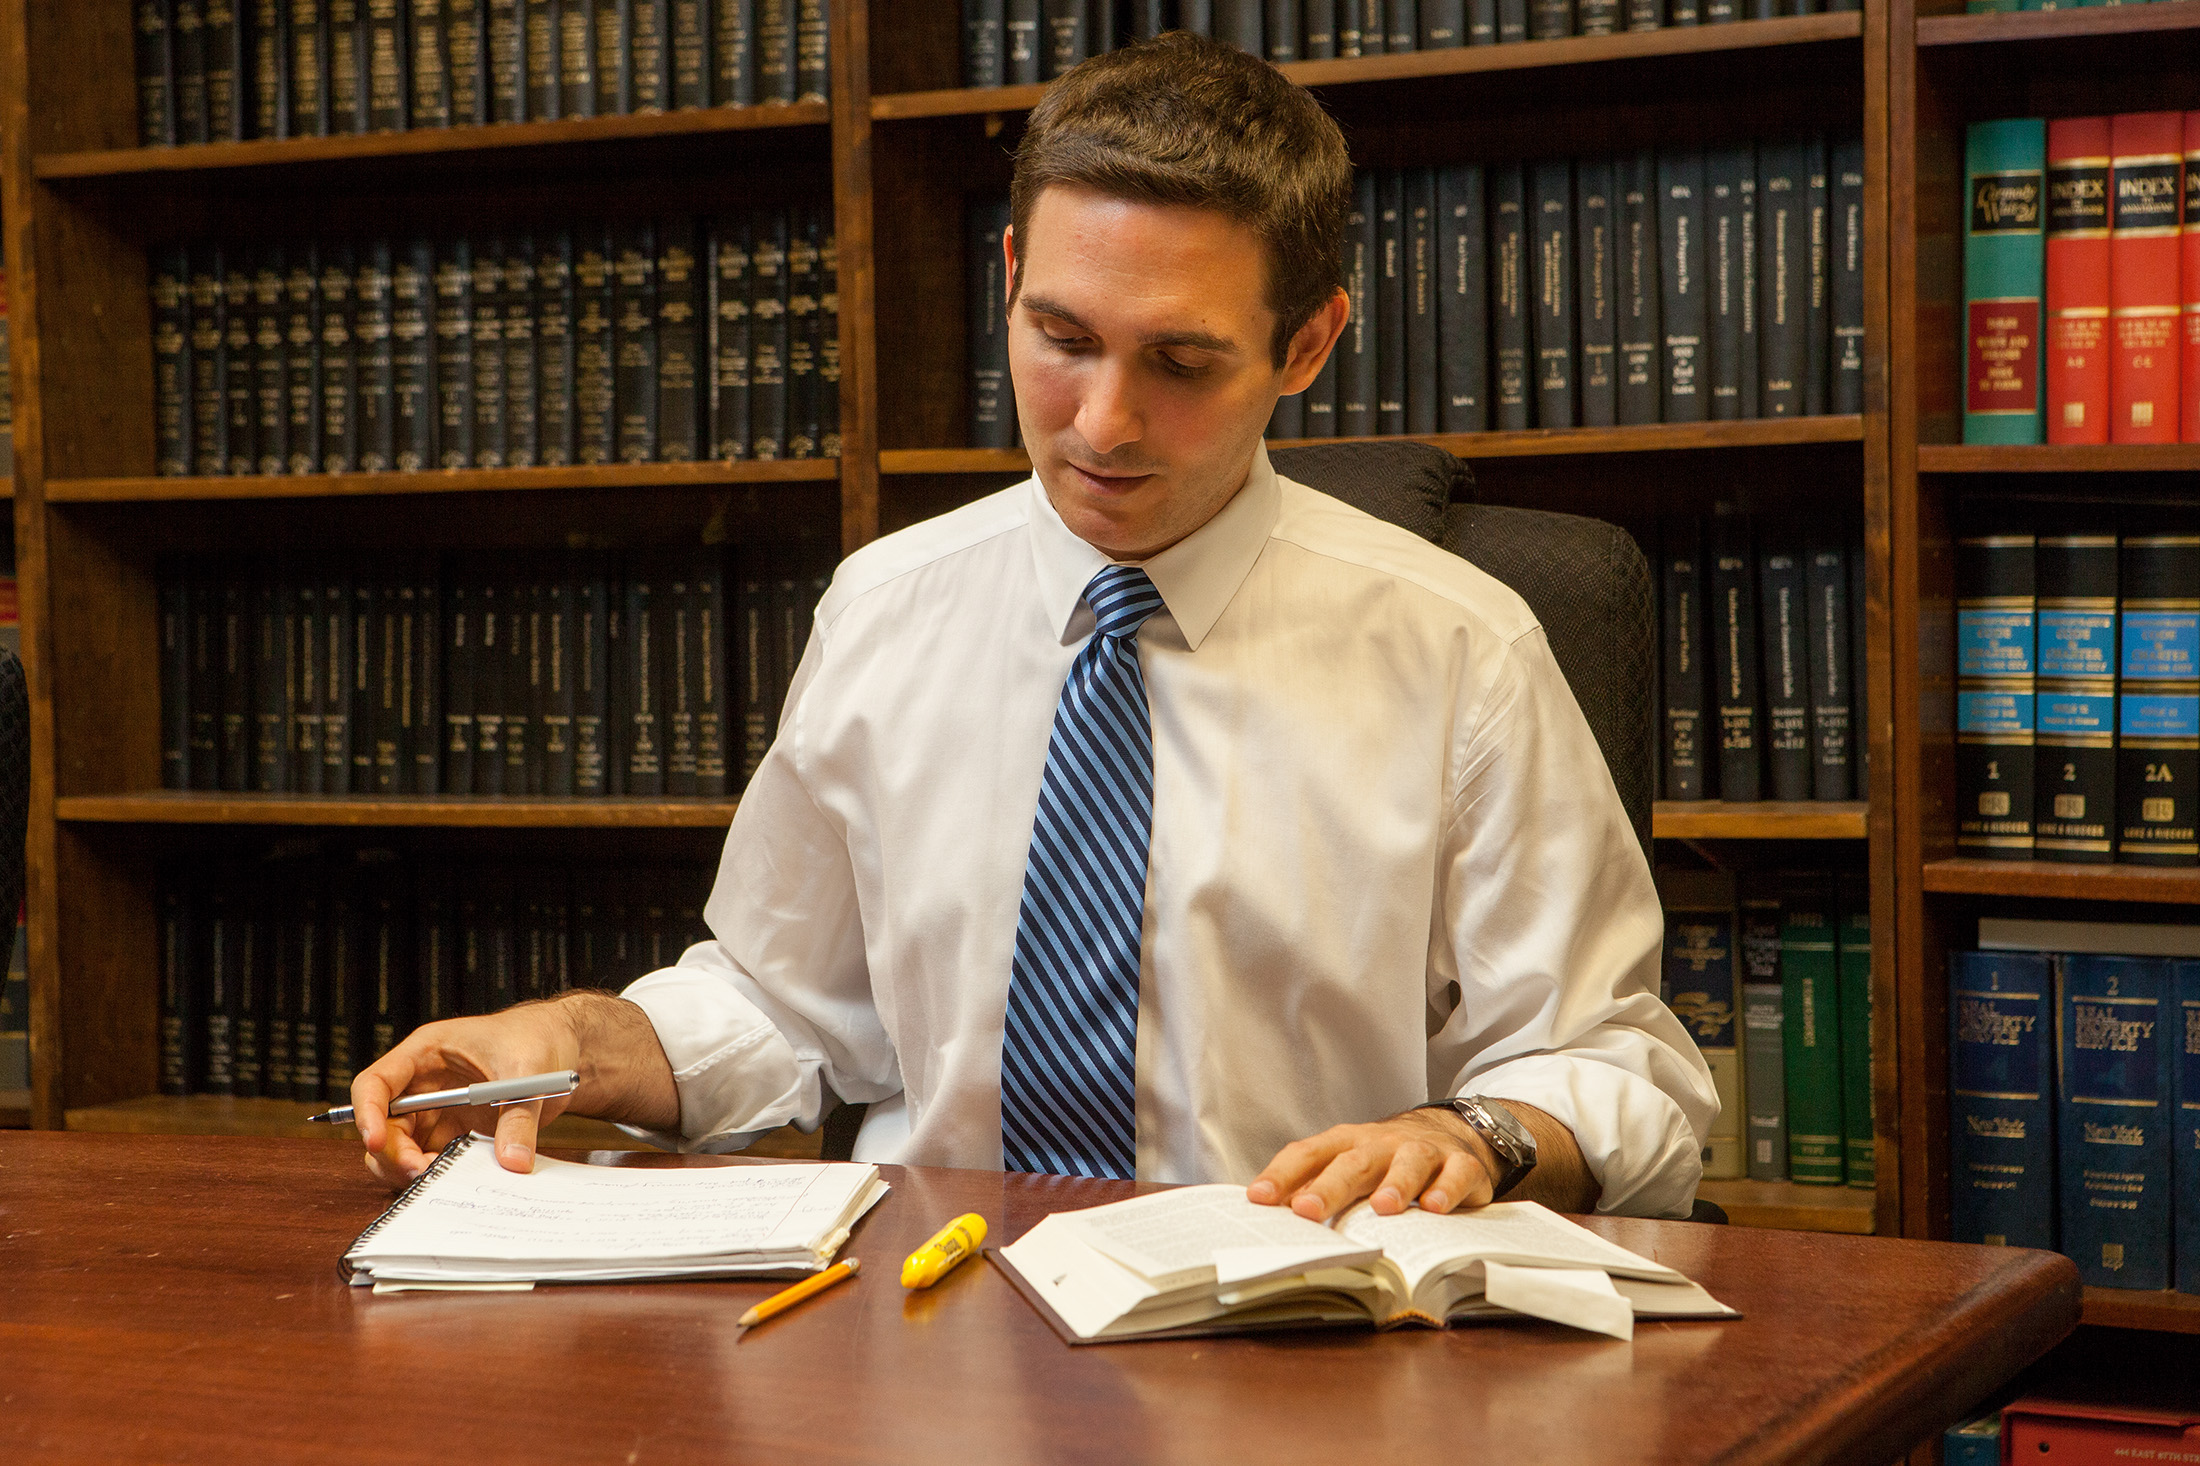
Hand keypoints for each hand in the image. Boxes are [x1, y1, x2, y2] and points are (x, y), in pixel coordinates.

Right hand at [350, 991, 680, 1188]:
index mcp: (426, 1053)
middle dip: (395, 1154)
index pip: (375, 1083)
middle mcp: (423, 1085)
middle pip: (384, 1126)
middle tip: (422, 1174)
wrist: (567, 1047)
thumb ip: (519, 1118)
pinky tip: (460, 1183)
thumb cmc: (539, 1038)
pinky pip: (437, 1159)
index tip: (375, 1142)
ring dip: (415, 1170)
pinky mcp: (457, 1133)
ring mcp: (438, 1111)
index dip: (366, 1113)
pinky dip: (442, 1175)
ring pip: (404, 1150)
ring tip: (442, 1181)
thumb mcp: (529, 1071)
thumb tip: (513, 1163)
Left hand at [1246, 1108, 1500, 1222]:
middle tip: (1308, 1210)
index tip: (1258, 1199)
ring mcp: (1424, 1151)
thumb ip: (1316, 1187)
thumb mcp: (1351, 1166)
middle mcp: (1382, 1144)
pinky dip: (1447, 1189)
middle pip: (1354, 1161)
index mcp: (1347, 1143)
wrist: (1453, 1134)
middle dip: (1329, 1186)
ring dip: (1395, 1184)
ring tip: (1382, 1208)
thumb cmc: (1388, 1160)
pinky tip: (1436, 1208)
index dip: (1282, 1175)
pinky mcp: (1461, 1164)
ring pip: (1409, 1163)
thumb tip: (1271, 1218)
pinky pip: (1456, 1174)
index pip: (1309, 1154)